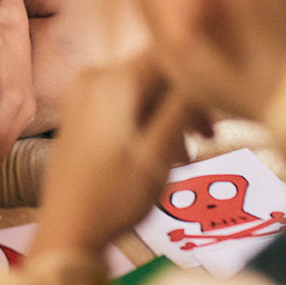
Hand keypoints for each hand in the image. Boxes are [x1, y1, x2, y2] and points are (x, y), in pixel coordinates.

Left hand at [29, 55, 212, 259]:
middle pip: (155, 73)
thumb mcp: (159, 153)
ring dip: (166, 115)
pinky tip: (156, 152)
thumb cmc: (115, 196)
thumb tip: (205, 72)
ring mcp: (82, 93)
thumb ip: (183, 107)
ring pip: (142, 90)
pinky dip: (145, 121)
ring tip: (182, 156)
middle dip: (183, 102)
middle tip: (206, 140)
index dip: (199, 78)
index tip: (217, 115)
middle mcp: (93, 76)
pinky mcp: (79, 111)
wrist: (68, 229)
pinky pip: (123, 102)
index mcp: (113, 80)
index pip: (170, 55)